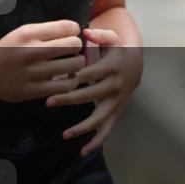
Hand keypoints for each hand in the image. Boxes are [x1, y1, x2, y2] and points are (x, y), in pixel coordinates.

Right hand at [0, 20, 85, 102]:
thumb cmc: (5, 51)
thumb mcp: (20, 33)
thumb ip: (45, 32)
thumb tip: (74, 32)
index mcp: (28, 33)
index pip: (67, 26)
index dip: (74, 30)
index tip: (70, 35)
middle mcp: (32, 51)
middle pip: (74, 45)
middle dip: (77, 47)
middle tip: (71, 51)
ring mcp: (33, 72)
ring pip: (74, 65)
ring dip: (76, 64)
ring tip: (70, 64)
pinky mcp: (34, 90)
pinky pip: (66, 86)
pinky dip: (71, 81)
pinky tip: (65, 78)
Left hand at [45, 27, 142, 155]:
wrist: (136, 64)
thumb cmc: (118, 49)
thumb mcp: (113, 37)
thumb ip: (100, 34)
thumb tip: (86, 32)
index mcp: (111, 68)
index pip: (89, 74)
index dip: (72, 77)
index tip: (54, 79)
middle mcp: (115, 87)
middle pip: (89, 96)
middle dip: (68, 99)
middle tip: (49, 101)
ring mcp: (116, 102)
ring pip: (100, 118)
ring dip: (82, 128)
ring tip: (65, 135)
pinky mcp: (116, 111)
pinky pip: (107, 129)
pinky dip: (96, 142)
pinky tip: (83, 151)